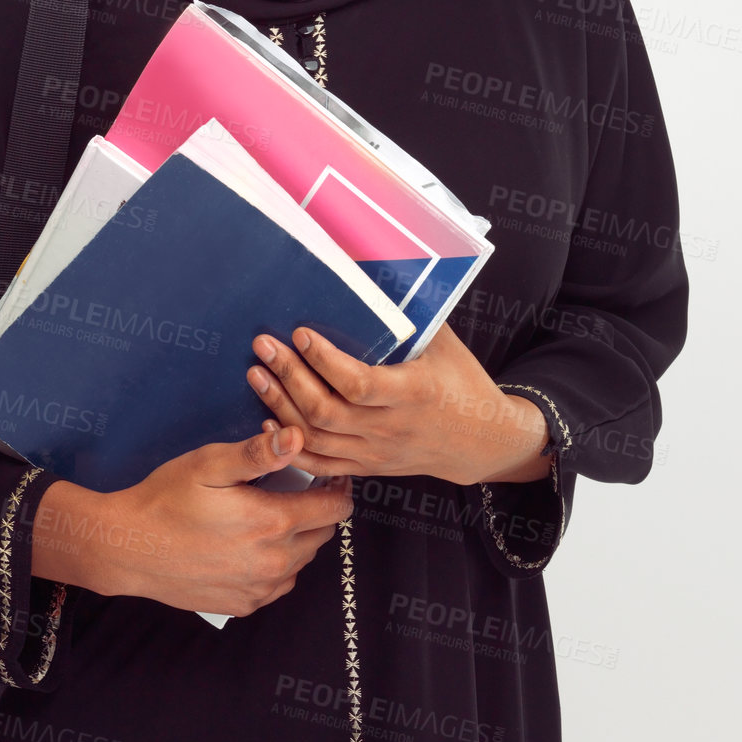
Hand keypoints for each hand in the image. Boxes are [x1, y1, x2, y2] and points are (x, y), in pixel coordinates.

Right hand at [32, 426, 352, 617]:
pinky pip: (279, 583)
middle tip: (294, 489)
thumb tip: (298, 438)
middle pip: (323, 534)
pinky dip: (278, 563)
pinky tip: (253, 544)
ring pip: (303, 560)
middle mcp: (274, 563)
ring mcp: (259, 589)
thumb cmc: (167, 499)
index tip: (325, 475)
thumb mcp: (210, 464)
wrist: (127, 548)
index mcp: (274, 524)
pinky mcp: (242, 605)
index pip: (335, 509)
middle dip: (317, 510)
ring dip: (299, 537)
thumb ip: (259, 453)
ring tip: (271, 514)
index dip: (337, 488)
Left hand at [246, 323, 551, 485]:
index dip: (324, 360)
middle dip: (288, 377)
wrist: (484, 441)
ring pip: (315, 437)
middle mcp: (390, 428)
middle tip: (264, 346)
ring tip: (257, 374)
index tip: (301, 332)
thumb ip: (412, 318)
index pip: (358, 383)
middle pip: (326, 410)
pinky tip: (268, 419)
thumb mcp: (445, 345)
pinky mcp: (368, 467)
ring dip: (280, 405)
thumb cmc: (464, 383)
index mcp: (413, 394)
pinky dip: (290, 442)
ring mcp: (376, 452)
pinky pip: (320, 463)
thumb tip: (377, 274)